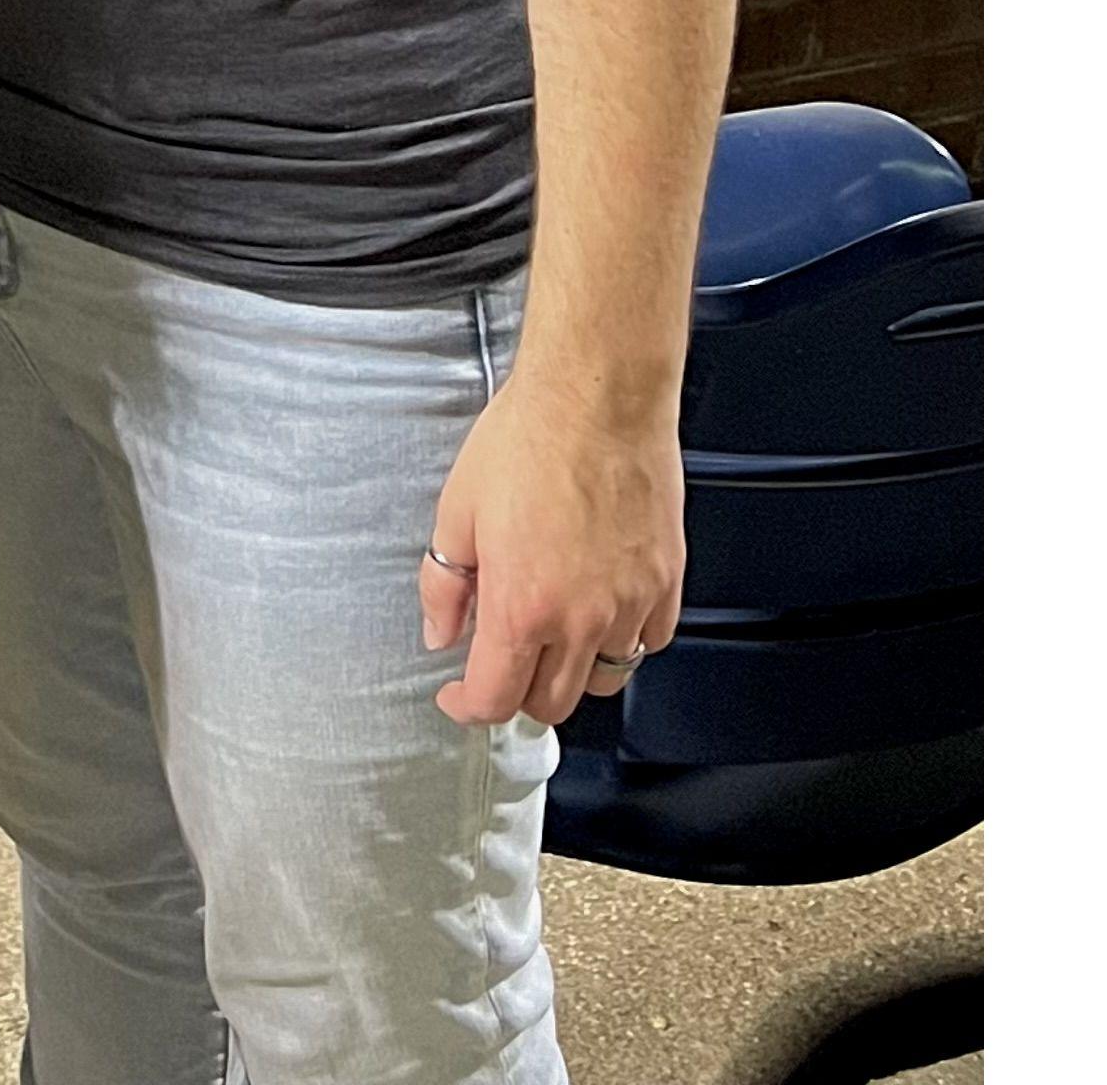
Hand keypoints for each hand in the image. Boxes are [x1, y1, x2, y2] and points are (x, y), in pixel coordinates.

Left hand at [418, 365, 684, 729]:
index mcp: (521, 606)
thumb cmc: (529, 439)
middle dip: (517, 694)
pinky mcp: (665, 583)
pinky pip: (648, 642)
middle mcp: (580, 620)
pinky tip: (600, 612)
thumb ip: (444, 583)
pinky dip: (623, 643)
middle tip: (500, 664)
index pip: (495, 698)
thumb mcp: (457, 509)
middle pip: (550, 704)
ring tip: (550, 640)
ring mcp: (630, 605)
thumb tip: (440, 631)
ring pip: (603, 680)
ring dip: (571, 674)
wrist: (597, 398)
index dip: (467, 707)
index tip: (457, 696)